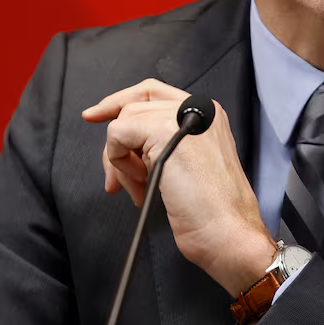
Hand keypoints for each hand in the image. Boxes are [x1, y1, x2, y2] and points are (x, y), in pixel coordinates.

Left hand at [82, 78, 275, 295]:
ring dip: (120, 160)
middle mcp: (198, 109)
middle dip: (116, 142)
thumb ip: (164, 143)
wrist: (227, 232)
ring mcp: (183, 117)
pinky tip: (140, 184)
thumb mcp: (189, 164)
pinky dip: (119, 162)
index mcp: (207, 114)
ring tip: (138, 187)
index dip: (120, 102)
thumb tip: (125, 144)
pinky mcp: (165, 131)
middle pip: (134, 105)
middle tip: (114, 176)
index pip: (153, 92)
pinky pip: (118, 134)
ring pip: (124, 120)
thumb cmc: (213, 212)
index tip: (96, 115)